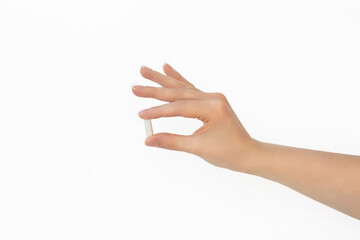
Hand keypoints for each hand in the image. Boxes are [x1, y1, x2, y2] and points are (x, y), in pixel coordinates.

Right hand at [132, 63, 257, 171]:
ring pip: (182, 87)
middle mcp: (212, 97)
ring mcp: (212, 97)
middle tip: (135, 87)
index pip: (179, 107)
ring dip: (163, 80)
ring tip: (145, 71)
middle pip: (178, 92)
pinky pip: (190, 88)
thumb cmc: (228, 153)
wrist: (248, 153)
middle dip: (155, 90)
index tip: (141, 115)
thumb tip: (149, 139)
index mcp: (212, 107)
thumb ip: (172, 142)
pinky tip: (167, 68)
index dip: (158, 111)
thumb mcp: (198, 148)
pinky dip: (178, 80)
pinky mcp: (210, 100)